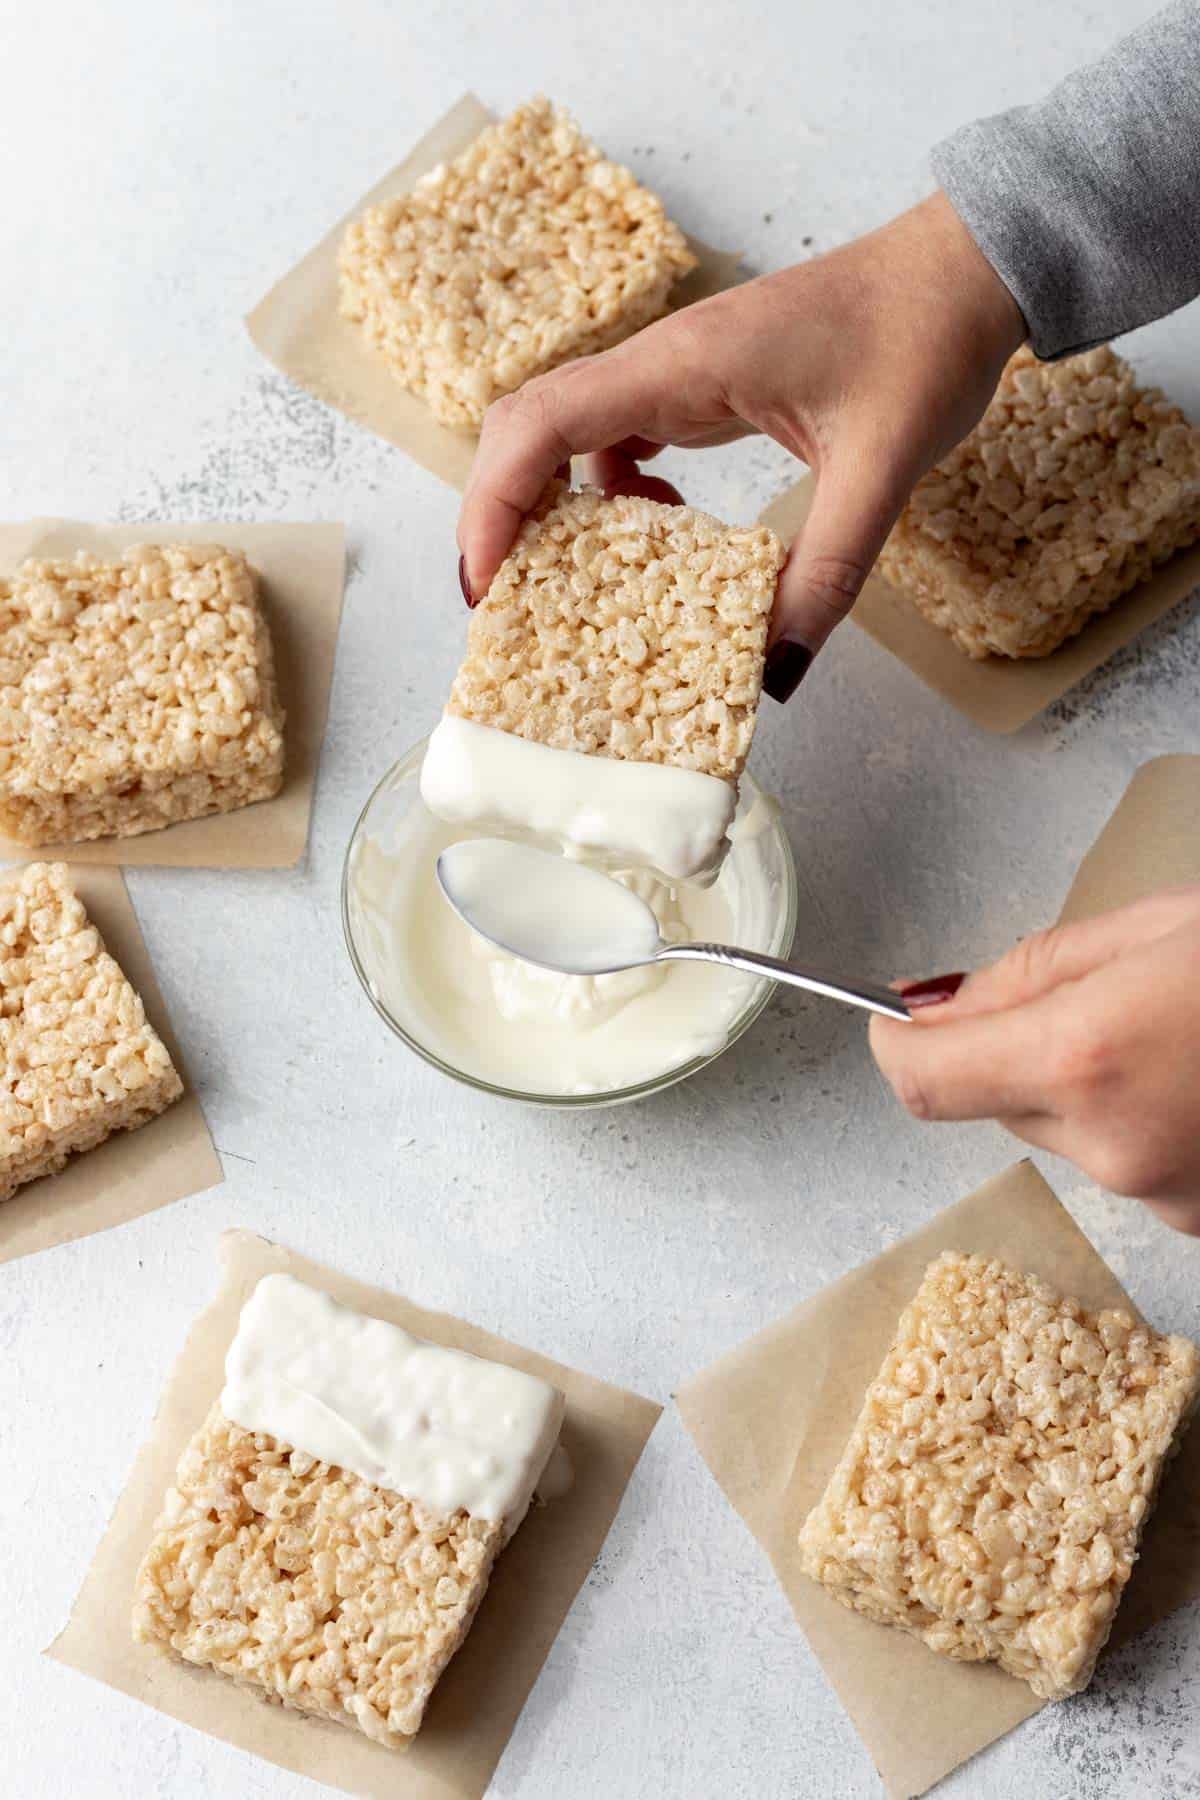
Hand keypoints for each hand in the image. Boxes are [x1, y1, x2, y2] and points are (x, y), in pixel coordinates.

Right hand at [457, 191, 1024, 696]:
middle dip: (503, 512)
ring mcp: (679, 372)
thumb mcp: (881, 470)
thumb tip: (773, 673)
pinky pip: (623, 439)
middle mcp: (663, 362)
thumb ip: (826, 574)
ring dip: (558, 507)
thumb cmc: (924, 341)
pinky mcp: (702, 387)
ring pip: (570, 434)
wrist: (965, 271)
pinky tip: (663, 531)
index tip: (487, 582)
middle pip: (531, 427)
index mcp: (684, 365)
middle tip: (507, 601)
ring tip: (577, 584)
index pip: (544, 422)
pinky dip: (618, 495)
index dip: (496, 502)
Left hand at [869, 886, 1199, 1234]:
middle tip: (1100, 997)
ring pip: (1065, 1135)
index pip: (928, 1077)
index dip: (897, 1044)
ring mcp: (1158, 1194)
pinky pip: (1126, 1161)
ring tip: (1170, 1035)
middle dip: (1019, 1052)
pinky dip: (1139, 1120)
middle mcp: (1111, 1145)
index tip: (893, 1018)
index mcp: (1087, 1058)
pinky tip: (1196, 1078)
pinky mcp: (1194, 1218)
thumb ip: (1033, 971)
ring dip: (1085, 1089)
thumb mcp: (1157, 927)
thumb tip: (945, 1006)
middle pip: (999, 1103)